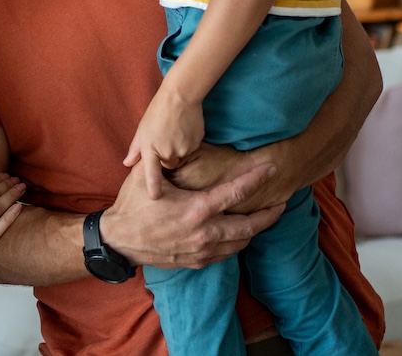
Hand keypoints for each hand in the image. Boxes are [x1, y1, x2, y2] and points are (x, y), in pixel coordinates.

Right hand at [100, 156, 282, 270]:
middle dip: (269, 214)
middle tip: (282, 203)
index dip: (257, 179)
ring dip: (255, 230)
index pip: (235, 192)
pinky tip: (240, 234)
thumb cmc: (132, 205)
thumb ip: (166, 160)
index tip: (272, 169)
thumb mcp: (148, 177)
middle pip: (249, 226)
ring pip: (240, 242)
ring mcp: (201, 250)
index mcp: (196, 209)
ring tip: (265, 218)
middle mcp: (204, 232)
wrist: (119, 241)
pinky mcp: (196, 262)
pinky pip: (226, 254)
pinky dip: (237, 242)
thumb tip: (178, 140)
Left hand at [124, 86, 204, 199]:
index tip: (155, 198)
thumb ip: (135, 150)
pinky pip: (191, 150)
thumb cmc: (158, 111)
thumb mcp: (142, 130)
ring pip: (180, 158)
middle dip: (166, 157)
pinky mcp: (197, 145)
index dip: (153, 188)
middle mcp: (168, 153)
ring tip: (175, 131)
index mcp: (151, 149)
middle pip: (168, 164)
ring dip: (178, 150)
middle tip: (165, 138)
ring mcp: (183, 150)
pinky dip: (188, 144)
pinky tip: (184, 130)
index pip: (152, 175)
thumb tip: (126, 164)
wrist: (180, 96)